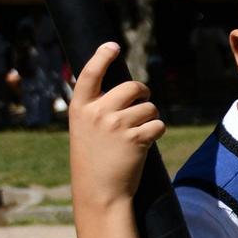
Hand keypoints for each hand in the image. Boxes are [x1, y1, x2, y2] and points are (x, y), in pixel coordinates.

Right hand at [68, 42, 163, 208]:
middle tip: (143, 103)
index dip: (101, 56)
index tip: (112, 45)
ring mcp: (116, 125)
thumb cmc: (93, 161)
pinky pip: (158, 124)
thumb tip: (127, 91)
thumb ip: (98, 109)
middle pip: (132, 87)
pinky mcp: (136, 138)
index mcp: (79, 108)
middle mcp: (97, 112)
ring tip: (138, 134)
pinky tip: (146, 143)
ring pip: (149, 107)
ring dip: (151, 118)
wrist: (99, 191)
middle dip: (143, 93)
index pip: (90, 74)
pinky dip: (157, 132)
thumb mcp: (86, 130)